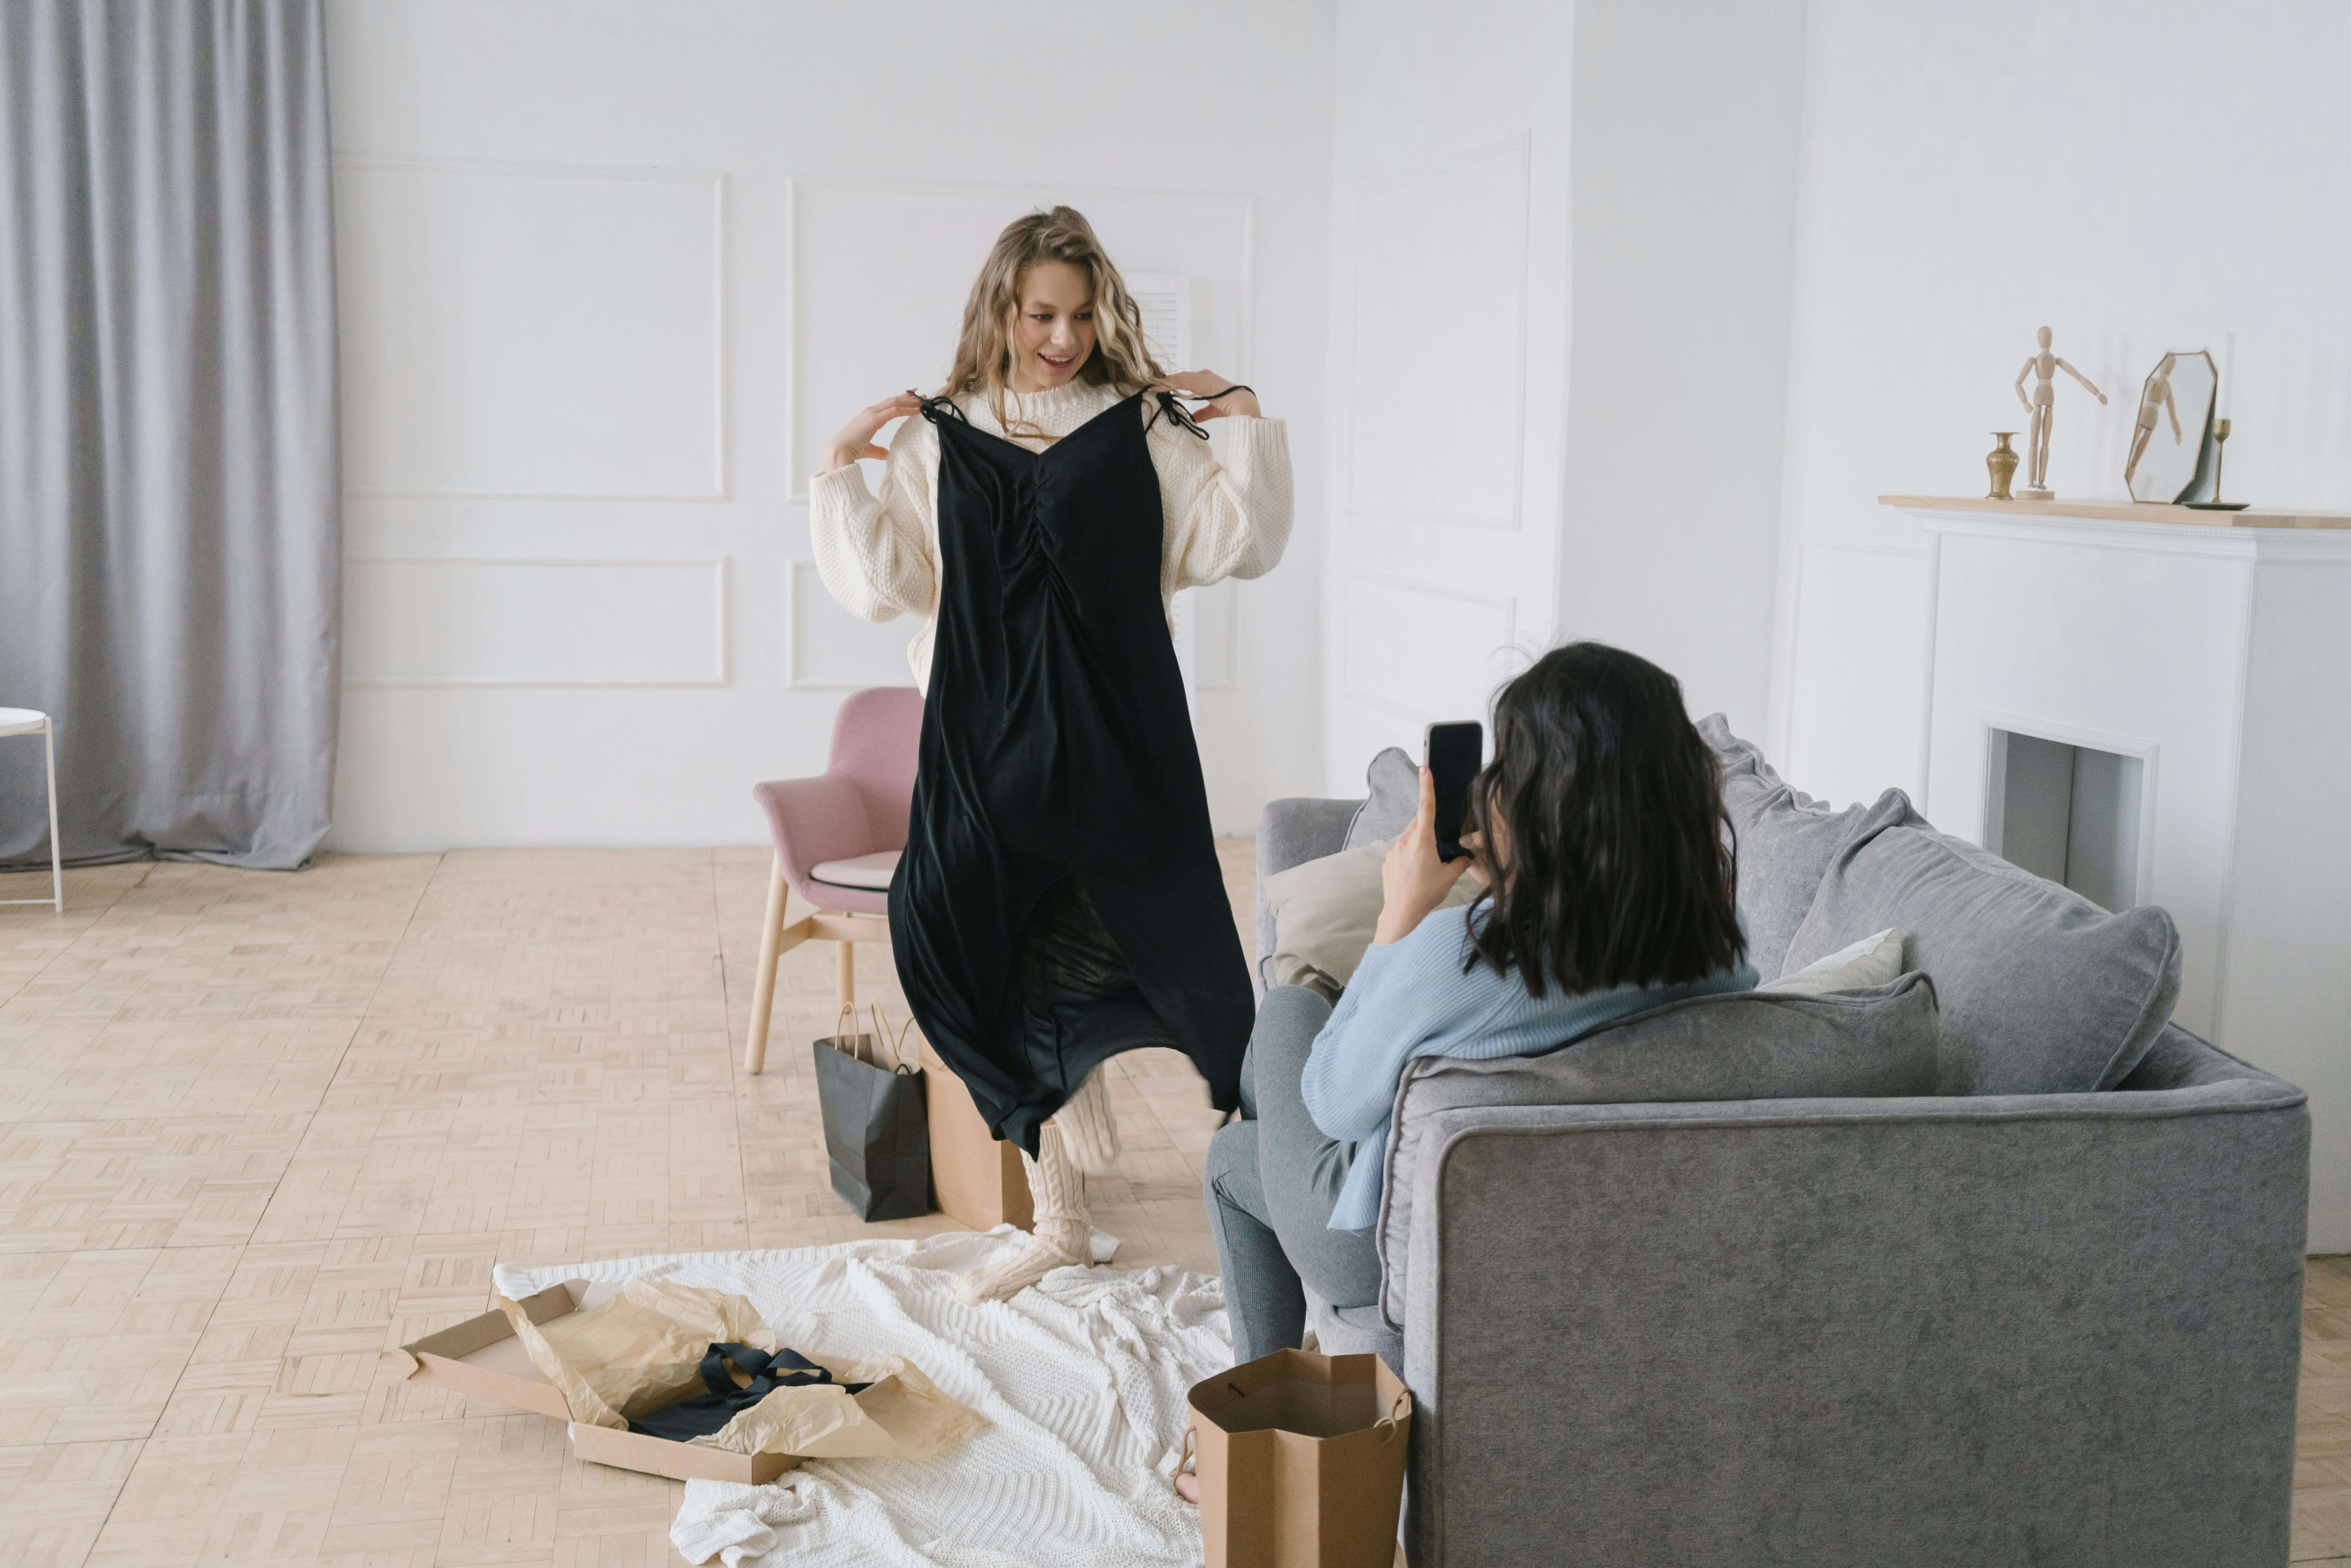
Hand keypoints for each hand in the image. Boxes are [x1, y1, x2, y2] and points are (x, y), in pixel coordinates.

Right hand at [822, 392, 923, 472]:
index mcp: (869, 416)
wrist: (838, 452)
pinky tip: (917, 411)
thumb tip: (887, 455)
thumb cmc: (850, 451)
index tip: (913, 397)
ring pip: (895, 403)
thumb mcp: (869, 450)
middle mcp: (870, 411)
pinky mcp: (874, 419)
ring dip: (910, 401)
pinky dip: (907, 410)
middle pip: (893, 400)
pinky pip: (894, 411)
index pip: (888, 405)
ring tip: (924, 401)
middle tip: (922, 395)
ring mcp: (872, 413)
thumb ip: (878, 451)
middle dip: (908, 397)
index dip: (901, 400)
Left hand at [1151, 369, 1259, 420]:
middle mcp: (1204, 375)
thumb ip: (1202, 412)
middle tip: (1150, 385)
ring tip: (1151, 387)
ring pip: (1179, 378)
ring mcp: (1203, 377)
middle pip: (1179, 376)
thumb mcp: (1212, 410)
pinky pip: (1182, 382)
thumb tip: (1193, 418)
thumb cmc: (1232, 407)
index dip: (1171, 383)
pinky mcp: (1202, 382)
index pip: (1184, 379)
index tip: (1159, 387)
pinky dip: (1170, 385)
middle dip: (1165, 381)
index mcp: (1207, 379)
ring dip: (1164, 382)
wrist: (1243, 405)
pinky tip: (1160, 389)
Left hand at [1373, 767, 1473, 946]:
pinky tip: (1415, 873)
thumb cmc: (1426, 895)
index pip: (1426, 807)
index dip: (1427, 787)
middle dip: (1429, 827)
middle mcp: (1405, 841)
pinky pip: (1401, 850)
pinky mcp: (1387, 861)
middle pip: (1419, 823)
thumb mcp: (1449, 877)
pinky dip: (1410, 855)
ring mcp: (1393, 851)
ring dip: (1420, 843)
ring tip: (1427, 866)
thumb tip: (1466, 855)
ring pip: (1410, 837)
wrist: (1401, 914)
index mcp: (1422, 841)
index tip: (1425, 769)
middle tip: (1439, 846)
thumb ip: (1460, 862)